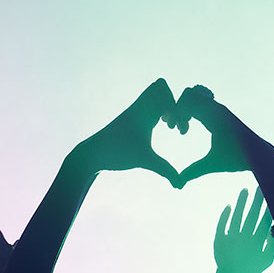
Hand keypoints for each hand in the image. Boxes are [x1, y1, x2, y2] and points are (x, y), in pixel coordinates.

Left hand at [67, 79, 181, 184]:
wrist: (92, 154)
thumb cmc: (116, 153)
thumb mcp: (144, 161)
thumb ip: (165, 170)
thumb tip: (181, 186)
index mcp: (141, 110)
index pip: (162, 89)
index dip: (176, 106)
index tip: (174, 128)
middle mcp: (138, 107)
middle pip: (160, 86)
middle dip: (174, 102)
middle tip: (173, 123)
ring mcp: (136, 112)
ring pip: (155, 94)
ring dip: (167, 106)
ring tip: (169, 126)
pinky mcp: (133, 119)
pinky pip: (150, 104)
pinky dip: (160, 111)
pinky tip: (162, 127)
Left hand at [172, 85, 273, 186]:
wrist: (255, 157)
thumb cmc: (236, 159)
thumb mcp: (208, 164)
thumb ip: (194, 170)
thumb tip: (179, 182)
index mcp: (210, 119)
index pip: (188, 107)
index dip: (177, 114)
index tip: (174, 129)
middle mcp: (212, 110)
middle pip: (186, 97)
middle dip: (174, 109)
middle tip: (171, 126)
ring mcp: (216, 108)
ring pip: (189, 93)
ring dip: (179, 107)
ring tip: (179, 126)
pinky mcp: (220, 110)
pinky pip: (198, 98)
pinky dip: (186, 108)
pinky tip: (186, 126)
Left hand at [213, 187, 273, 272]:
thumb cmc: (251, 269)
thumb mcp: (267, 261)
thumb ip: (273, 246)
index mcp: (257, 242)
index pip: (264, 222)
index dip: (268, 209)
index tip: (272, 197)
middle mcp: (244, 238)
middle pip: (252, 216)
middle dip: (257, 201)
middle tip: (260, 187)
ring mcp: (231, 238)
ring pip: (237, 217)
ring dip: (241, 203)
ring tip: (244, 190)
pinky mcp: (220, 240)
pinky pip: (222, 225)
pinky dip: (225, 216)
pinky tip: (229, 206)